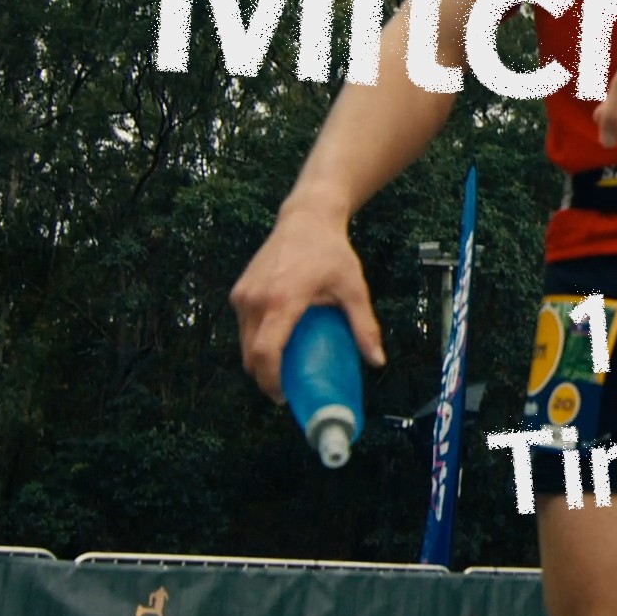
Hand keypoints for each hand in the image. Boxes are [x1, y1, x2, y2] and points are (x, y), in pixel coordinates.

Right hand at [230, 206, 385, 399]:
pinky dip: (255, 341)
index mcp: (283, 301)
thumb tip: (377, 361)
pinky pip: (243, 327)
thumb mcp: (353, 289)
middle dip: (265, 377)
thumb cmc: (331, 252)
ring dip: (259, 360)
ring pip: (244, 343)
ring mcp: (243, 294)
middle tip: (287, 389)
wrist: (306, 218)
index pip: (266, 352)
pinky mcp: (239, 290)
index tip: (284, 396)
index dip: (270, 381)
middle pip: (250, 355)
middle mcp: (256, 299)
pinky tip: (276, 343)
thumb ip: (363, 326)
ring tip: (283, 368)